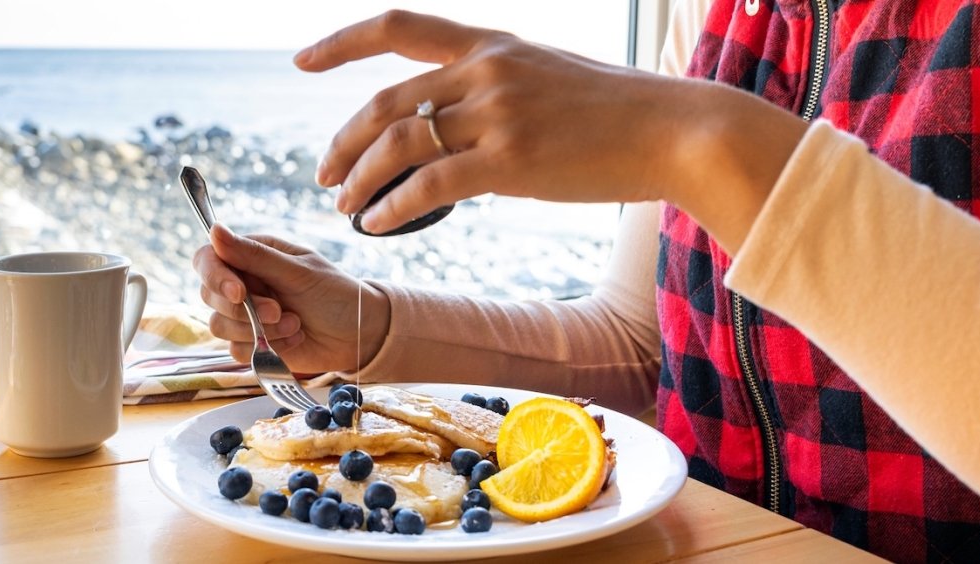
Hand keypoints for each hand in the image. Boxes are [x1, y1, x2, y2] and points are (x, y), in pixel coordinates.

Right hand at [192, 226, 389, 372]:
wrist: (360, 334)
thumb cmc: (335, 293)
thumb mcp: (298, 271)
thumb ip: (255, 255)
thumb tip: (214, 230)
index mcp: (251, 256)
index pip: (207, 259)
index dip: (215, 276)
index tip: (239, 293)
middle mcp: (243, 283)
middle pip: (210, 295)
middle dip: (245, 309)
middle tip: (280, 311)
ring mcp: (245, 314)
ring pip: (220, 325)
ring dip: (258, 329)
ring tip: (295, 324)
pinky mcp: (252, 342)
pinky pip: (237, 349)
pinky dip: (266, 347)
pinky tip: (294, 338)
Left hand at [298, 10, 806, 252]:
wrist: (677, 130)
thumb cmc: (619, 115)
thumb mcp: (548, 78)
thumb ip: (496, 90)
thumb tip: (453, 124)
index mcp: (491, 44)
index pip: (398, 26)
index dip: (343, 43)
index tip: (302, 61)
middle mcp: (486, 70)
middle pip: (385, 101)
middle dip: (344, 141)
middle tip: (326, 174)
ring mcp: (497, 113)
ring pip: (398, 144)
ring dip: (360, 179)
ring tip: (346, 206)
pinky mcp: (510, 160)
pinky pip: (428, 186)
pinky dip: (392, 207)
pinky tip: (380, 224)